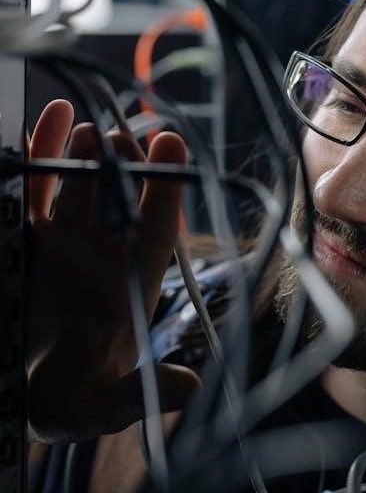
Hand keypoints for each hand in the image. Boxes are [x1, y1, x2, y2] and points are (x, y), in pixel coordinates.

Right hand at [27, 100, 198, 441]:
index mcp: (130, 286)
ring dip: (84, 157)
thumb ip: (132, 397)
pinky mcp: (28, 237)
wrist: (18, 392)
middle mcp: (102, 257)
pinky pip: (36, 188)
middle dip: (124, 167)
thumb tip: (189, 387)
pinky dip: (41, 153)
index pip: (153, 231)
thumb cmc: (68, 401)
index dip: (165, 191)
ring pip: (79, 187)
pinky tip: (50, 116)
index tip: (173, 147)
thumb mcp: (96, 407)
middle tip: (121, 138)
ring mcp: (64, 243)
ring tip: (89, 131)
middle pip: (119, 200)